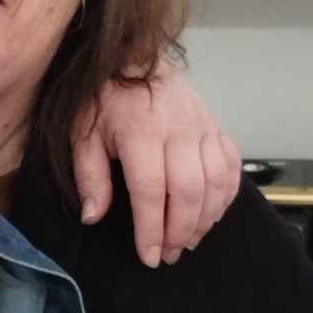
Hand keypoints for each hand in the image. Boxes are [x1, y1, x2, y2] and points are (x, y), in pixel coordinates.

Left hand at [72, 59, 241, 267]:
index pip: (151, 190)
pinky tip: (210, 215)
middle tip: (167, 255)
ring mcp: (202, 126)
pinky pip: (230, 166)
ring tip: (186, 242)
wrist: (133, 55)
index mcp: (141, 131)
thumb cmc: (103, 98)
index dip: (151, 229)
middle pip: (189, 191)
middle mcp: (178, 129)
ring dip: (204, 219)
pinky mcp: (216, 125)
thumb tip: (93, 217)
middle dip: (180, 231)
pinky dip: (225, 196)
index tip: (148, 256)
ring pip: (215, 182)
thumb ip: (89, 175)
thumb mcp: (82, 133)